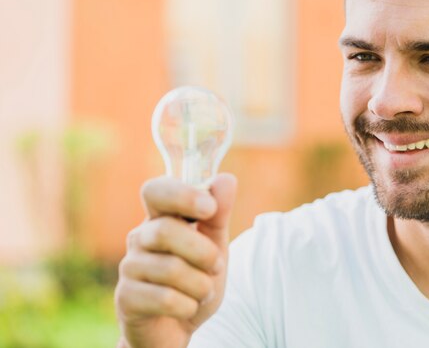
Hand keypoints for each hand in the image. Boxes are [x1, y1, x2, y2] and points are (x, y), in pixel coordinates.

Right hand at [114, 173, 236, 347]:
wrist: (177, 326)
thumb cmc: (194, 279)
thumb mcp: (214, 245)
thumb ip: (219, 214)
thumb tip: (226, 179)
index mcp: (160, 218)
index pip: (155, 190)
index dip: (182, 195)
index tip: (209, 208)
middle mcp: (140, 238)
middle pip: (166, 230)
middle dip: (203, 251)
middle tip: (216, 265)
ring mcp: (129, 267)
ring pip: (170, 268)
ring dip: (200, 285)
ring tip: (202, 291)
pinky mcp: (126, 298)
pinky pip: (165, 298)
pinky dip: (188, 306)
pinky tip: (187, 307)